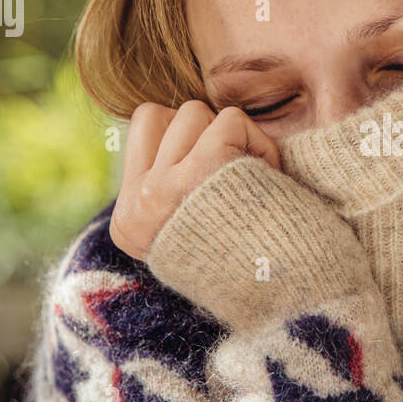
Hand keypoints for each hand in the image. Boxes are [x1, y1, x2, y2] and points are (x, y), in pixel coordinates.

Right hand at [109, 102, 278, 259]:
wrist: (275, 289)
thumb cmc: (242, 261)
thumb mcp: (183, 234)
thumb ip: (168, 186)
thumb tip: (172, 123)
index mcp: (127, 223)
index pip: (142, 128)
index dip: (181, 137)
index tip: (209, 174)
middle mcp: (138, 205)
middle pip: (162, 114)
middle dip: (201, 131)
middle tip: (231, 173)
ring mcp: (164, 188)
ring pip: (194, 112)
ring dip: (229, 133)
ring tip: (249, 176)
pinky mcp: (201, 170)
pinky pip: (229, 121)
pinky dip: (257, 141)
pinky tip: (268, 175)